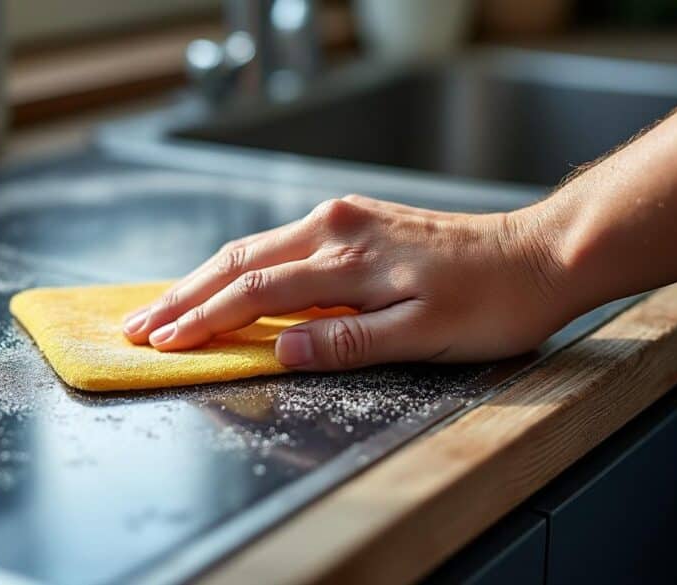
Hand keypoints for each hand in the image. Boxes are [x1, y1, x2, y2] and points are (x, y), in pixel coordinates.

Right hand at [122, 195, 568, 369]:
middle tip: (138, 324)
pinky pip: (279, 243)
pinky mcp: (356, 221)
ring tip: (165, 307)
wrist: (538, 255)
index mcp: (346, 257)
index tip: (162, 342)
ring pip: (253, 247)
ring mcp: (343, 220)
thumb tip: (279, 349)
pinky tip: (225, 282)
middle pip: (238, 260)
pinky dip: (240, 266)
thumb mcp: (424, 334)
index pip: (254, 291)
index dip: (203, 319)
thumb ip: (348, 340)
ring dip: (204, 278)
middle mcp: (335, 227)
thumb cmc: (491, 301)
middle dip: (183, 295)